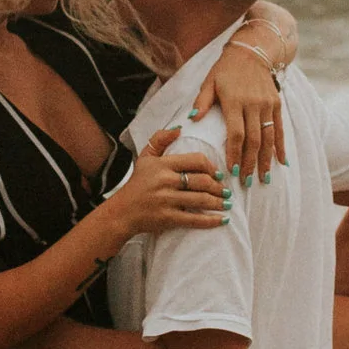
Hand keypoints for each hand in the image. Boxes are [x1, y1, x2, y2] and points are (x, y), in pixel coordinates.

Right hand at [108, 124, 230, 242]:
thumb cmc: (136, 184)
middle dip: (219, 187)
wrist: (121, 212)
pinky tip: (222, 220)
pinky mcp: (167, 218)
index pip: (196, 161)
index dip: (212, 168)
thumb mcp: (145, 158)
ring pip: (201, 200)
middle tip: (226, 191)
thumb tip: (179, 128)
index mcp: (163, 164)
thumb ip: (160, 139)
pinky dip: (211, 221)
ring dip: (219, 203)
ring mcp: (166, 200)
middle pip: (202, 181)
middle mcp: (165, 181)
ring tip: (227, 204)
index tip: (218, 174)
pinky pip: (195, 219)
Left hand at [194, 39, 285, 181]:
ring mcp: (267, 104)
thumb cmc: (225, 69)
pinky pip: (279, 128)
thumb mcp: (209, 81)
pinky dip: (281, 146)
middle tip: (247, 182)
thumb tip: (192, 120)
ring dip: (266, 159)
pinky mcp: (276, 103)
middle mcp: (253, 104)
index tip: (231, 171)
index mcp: (234, 101)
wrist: (252, 52)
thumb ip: (202, 101)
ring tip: (264, 178)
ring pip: (268, 137)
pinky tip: (281, 162)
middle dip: (250, 163)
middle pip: (253, 139)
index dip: (234, 153)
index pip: (235, 133)